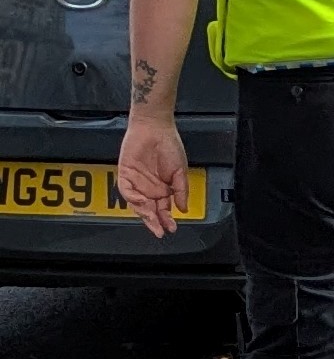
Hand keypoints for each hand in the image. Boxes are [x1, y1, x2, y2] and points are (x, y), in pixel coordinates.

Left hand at [117, 116, 189, 239]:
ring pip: (137, 204)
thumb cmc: (170, 145)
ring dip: (144, 213)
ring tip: (152, 219)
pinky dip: (133, 198)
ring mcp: (136, 182)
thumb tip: (183, 209)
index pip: (163, 209)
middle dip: (154, 222)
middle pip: (149, 210)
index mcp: (162, 189)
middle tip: (159, 231)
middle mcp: (148, 188)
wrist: (155, 127)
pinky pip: (126, 190)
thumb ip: (181, 191)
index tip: (171, 228)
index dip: (166, 220)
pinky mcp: (125, 174)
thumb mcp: (181, 171)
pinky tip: (142, 201)